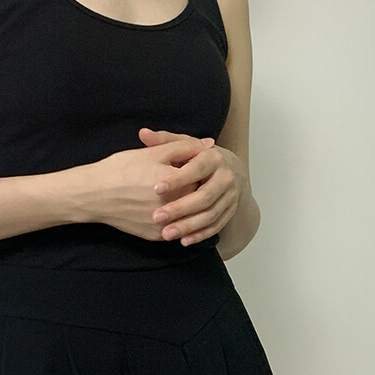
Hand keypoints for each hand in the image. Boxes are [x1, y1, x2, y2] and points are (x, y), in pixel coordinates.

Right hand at [86, 131, 215, 241]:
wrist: (93, 195)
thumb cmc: (121, 169)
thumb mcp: (154, 152)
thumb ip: (185, 146)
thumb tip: (209, 144)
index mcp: (180, 184)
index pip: (204, 176)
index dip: (198, 168)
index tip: (186, 164)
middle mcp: (177, 208)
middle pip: (198, 197)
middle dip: (193, 186)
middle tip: (177, 178)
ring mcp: (168, 225)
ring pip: (188, 215)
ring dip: (186, 205)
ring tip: (172, 192)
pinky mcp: (157, 236)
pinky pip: (174, 227)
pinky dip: (174, 218)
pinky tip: (163, 206)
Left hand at [138, 127, 242, 244]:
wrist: (227, 172)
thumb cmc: (198, 158)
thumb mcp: (183, 147)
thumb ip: (164, 141)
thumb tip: (143, 133)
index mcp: (214, 158)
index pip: (196, 169)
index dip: (177, 179)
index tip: (156, 189)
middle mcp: (226, 177)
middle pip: (205, 196)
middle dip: (180, 208)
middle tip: (157, 217)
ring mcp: (231, 197)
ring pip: (211, 215)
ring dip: (188, 226)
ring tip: (166, 233)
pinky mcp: (230, 212)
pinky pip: (216, 226)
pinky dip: (200, 235)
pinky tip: (183, 240)